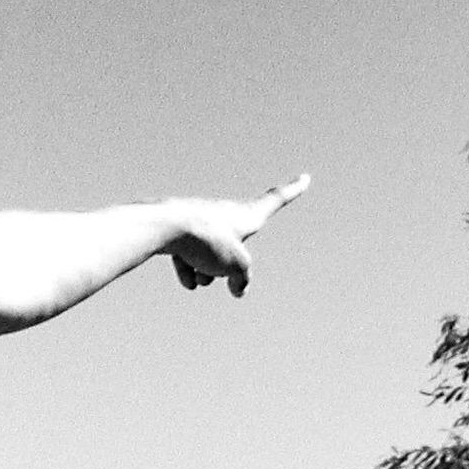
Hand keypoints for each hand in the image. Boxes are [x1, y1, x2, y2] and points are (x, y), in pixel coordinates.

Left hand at [168, 174, 309, 295]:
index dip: (294, 191)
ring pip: (210, 258)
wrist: (163, 228)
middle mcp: (226, 213)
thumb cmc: (206, 238)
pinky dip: (189, 270)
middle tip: (214, 261)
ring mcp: (202, 222)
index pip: (277, 199)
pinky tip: (187, 279)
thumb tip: (239, 290)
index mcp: (248, 213)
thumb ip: (243, 278)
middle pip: (233, 250)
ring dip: (206, 270)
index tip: (306, 178)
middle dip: (224, 264)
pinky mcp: (180, 233)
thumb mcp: (235, 264)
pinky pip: (190, 260)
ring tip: (198, 266)